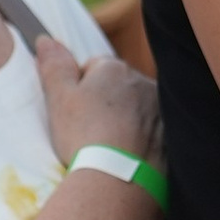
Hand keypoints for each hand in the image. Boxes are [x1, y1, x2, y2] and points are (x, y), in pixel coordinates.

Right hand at [33, 34, 159, 172]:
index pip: (94, 68)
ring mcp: (161, 109)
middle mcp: (143, 82)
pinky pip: (154, 133)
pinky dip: (143, 141)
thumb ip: (54, 66)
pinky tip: (129, 157)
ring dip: (127, 121)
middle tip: (90, 133)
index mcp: (114, 68)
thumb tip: (46, 40)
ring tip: (111, 148)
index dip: (79, 91)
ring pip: (138, 109)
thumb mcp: (59, 99)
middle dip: (106, 104)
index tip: (74, 115)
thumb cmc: (85, 136)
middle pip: (119, 88)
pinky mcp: (172, 136)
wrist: (119, 179)